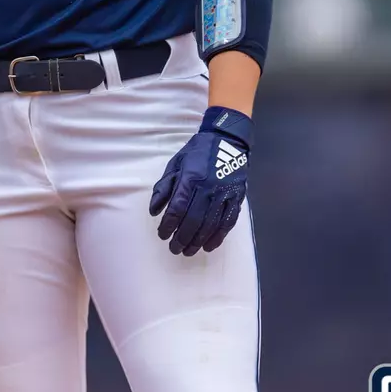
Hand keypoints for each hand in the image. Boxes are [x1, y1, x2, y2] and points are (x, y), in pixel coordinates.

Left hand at [148, 107, 251, 255]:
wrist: (228, 140)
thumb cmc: (197, 152)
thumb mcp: (175, 164)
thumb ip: (164, 187)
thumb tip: (154, 211)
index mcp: (191, 177)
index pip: (177, 208)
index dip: (168, 225)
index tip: (162, 235)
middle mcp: (208, 187)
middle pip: (194, 220)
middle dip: (182, 238)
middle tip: (174, 249)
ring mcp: (224, 193)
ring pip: (210, 224)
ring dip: (198, 241)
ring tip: (188, 251)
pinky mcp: (236, 197)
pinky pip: (227, 222)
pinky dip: (218, 237)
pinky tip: (208, 246)